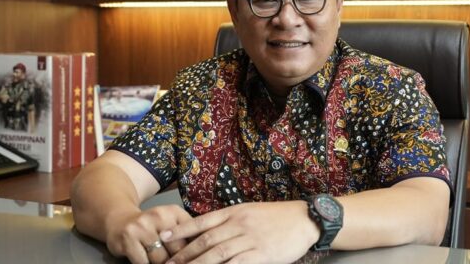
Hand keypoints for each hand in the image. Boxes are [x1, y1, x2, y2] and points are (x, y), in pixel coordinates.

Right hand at [105, 204, 192, 263]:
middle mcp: (159, 215)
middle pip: (178, 249)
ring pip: (161, 259)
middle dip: (180, 261)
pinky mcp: (128, 238)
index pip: (193, 235)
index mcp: (174, 211)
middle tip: (183, 263)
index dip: (197, 252)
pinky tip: (149, 263)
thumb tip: (205, 252)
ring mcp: (143, 226)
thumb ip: (187, 235)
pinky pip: (143, 262)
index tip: (200, 260)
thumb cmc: (150, 227)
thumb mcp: (170, 223)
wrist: (119, 220)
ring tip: (167, 263)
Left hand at [160, 201, 318, 263]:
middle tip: (167, 263)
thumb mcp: (250, 211)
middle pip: (205, 240)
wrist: (305, 219)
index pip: (202, 221)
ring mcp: (250, 240)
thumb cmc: (277, 217)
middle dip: (184, 254)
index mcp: (234, 212)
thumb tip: (207, 231)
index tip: (164, 237)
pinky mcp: (261, 254)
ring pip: (217, 254)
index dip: (181, 230)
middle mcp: (239, 224)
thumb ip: (230, 220)